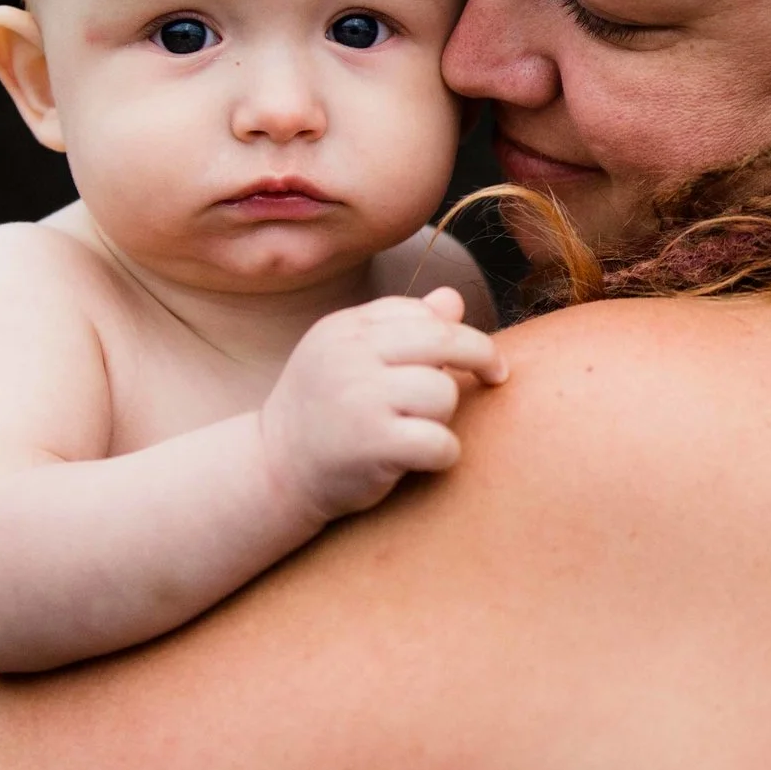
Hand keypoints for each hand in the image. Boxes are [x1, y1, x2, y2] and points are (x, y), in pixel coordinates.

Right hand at [259, 287, 509, 524]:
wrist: (273, 471)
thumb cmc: (324, 412)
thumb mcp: (350, 359)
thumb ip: (400, 328)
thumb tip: (453, 298)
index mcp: (345, 328)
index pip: (420, 314)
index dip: (452, 333)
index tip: (467, 356)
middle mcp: (350, 355)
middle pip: (444, 340)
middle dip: (481, 355)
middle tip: (496, 375)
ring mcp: (359, 397)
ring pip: (444, 394)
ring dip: (444, 417)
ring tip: (417, 431)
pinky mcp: (371, 443)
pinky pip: (439, 442)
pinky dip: (442, 455)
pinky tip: (421, 461)